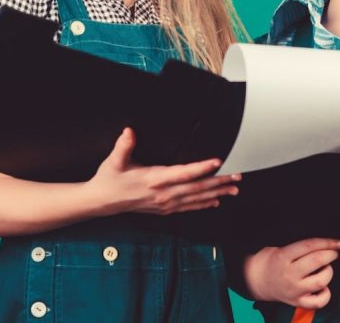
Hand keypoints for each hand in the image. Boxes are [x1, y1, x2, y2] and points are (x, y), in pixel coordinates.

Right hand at [86, 127, 240, 215]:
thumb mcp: (113, 161)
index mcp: (154, 179)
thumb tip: (129, 131)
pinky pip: (189, 207)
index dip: (202, 168)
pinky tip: (216, 201)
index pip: (183, 173)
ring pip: (196, 199)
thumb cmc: (109, 179)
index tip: (218, 161)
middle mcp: (163, 194)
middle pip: (197, 188)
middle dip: (219, 181)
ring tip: (234, 189)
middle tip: (237, 176)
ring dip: (217, 193)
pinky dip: (204, 204)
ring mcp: (165, 204)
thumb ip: (123, 145)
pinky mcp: (164, 209)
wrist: (101, 202)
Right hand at [244, 238, 339, 307]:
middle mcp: (289, 274)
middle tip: (334, 252)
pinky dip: (326, 294)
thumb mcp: (280, 248)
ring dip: (329, 271)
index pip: (309, 246)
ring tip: (326, 268)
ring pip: (321, 281)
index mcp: (283, 257)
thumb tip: (325, 244)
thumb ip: (299, 247)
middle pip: (317, 261)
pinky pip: (319, 302)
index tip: (338, 242)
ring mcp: (293, 290)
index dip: (326, 242)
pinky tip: (323, 286)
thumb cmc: (271, 260)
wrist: (256, 281)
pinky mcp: (297, 302)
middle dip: (331, 254)